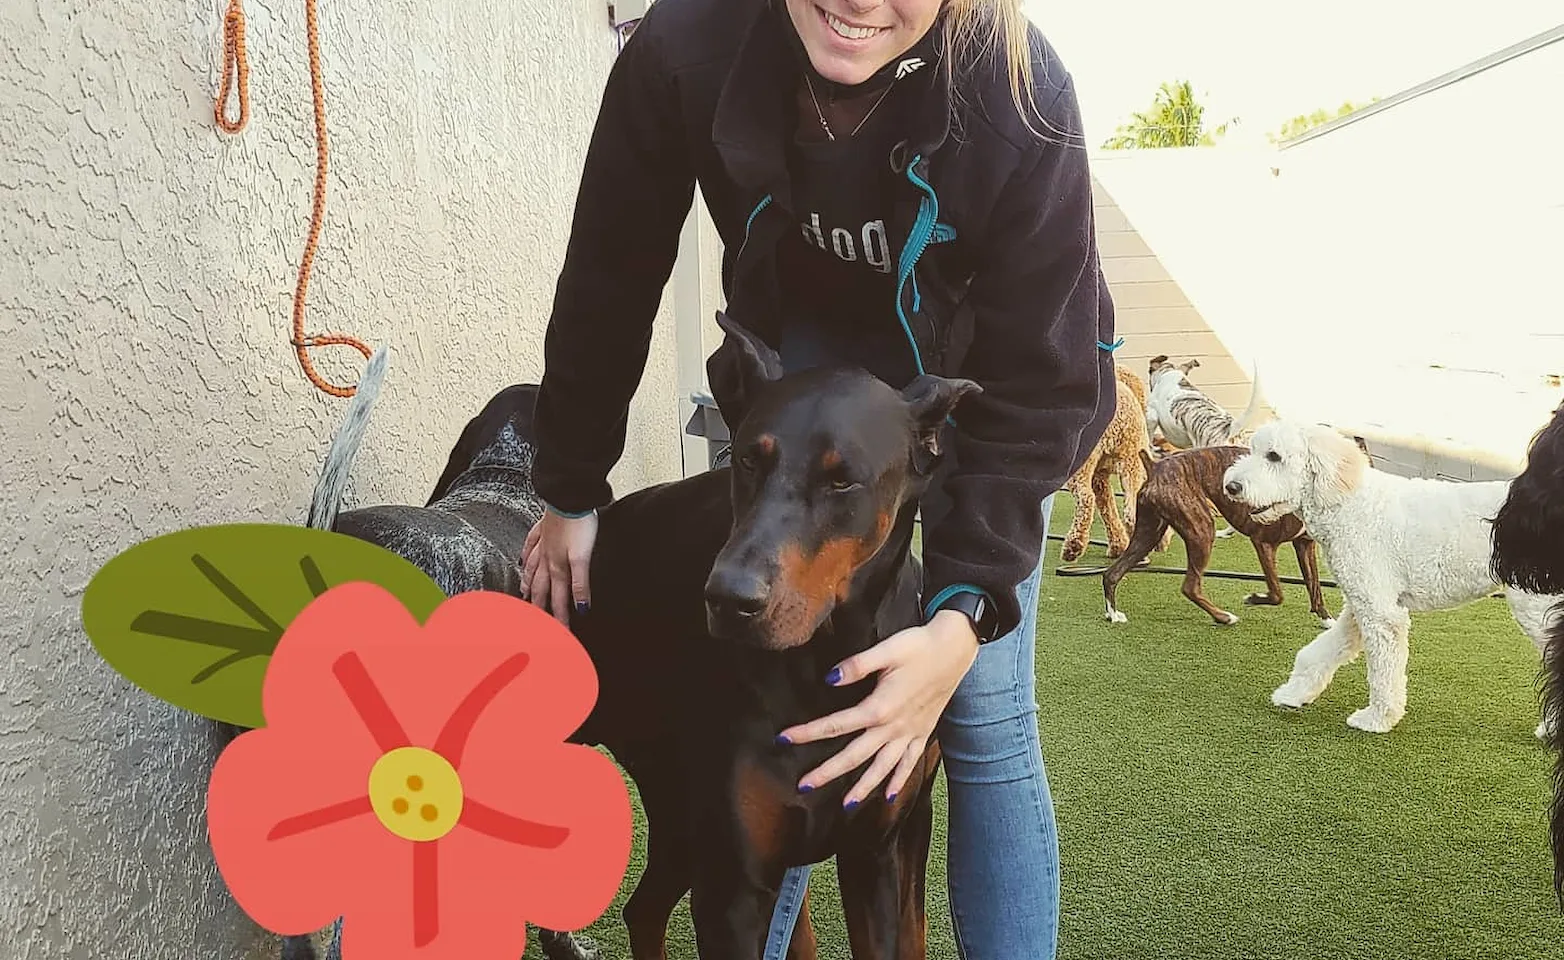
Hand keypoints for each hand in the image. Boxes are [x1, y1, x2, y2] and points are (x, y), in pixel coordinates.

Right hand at [520, 509, 598, 625]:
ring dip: (528, 583)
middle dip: (540, 605)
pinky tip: (522, 559)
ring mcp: (543, 542)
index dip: (559, 616)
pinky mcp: (543, 528)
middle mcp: (547, 557)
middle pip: (541, 586)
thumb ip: (581, 583)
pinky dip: (525, 555)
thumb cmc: (578, 523)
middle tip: (537, 620)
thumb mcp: (583, 557)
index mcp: (558, 566)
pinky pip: (530, 546)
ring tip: (524, 594)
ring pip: (532, 568)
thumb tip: (582, 607)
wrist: (569, 497)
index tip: (560, 631)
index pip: (559, 598)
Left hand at [777, 610, 978, 805]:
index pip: (835, 725)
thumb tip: (828, 678)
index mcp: (879, 707)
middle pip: (855, 756)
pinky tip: (890, 795)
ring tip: (846, 804)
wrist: (956, 648)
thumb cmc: (919, 646)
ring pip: (883, 768)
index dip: (807, 733)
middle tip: (803, 785)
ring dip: (864, 787)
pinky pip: (909, 763)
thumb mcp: (886, 650)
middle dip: (828, 772)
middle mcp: (893, 727)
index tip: (784, 740)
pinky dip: (899, 780)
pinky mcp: (923, 732)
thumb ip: (856, 666)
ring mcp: (910, 733)